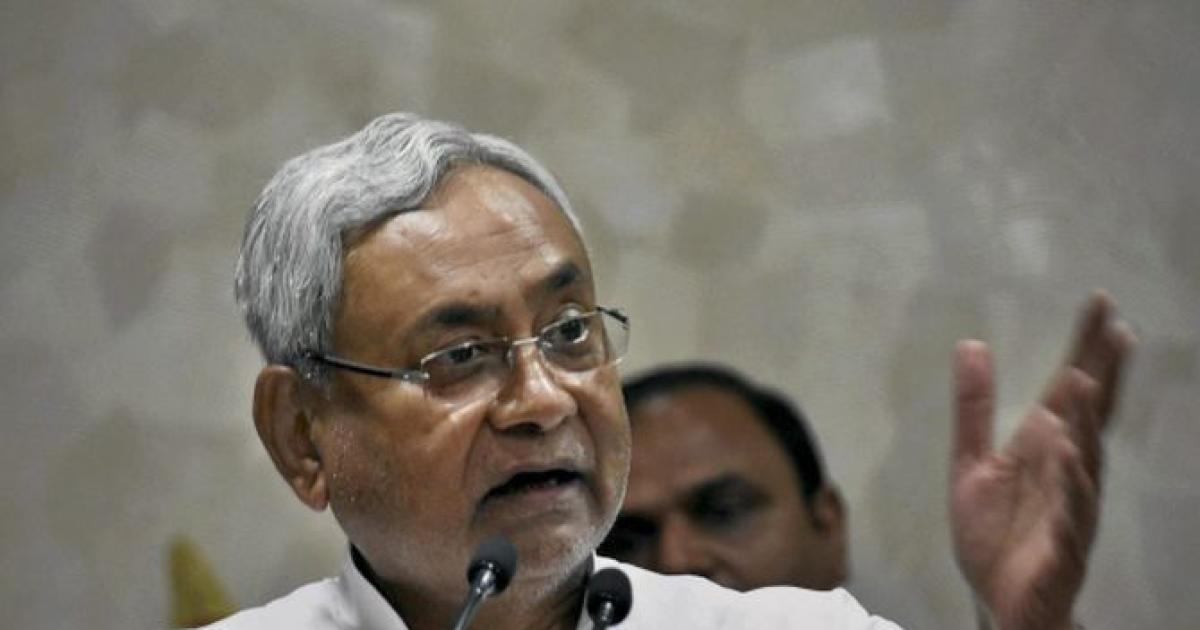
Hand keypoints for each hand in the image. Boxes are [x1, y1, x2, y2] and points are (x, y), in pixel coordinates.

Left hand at [950, 293, 1134, 629]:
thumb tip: (970, 343)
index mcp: (1046, 450)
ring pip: (1085, 466)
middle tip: (1115, 329)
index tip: (1101, 302)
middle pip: (1090, 419)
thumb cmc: (995, 534)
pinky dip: (1071, 492)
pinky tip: (1069, 461)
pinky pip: (1071, 521)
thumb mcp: (973, 463)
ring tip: (1083, 385)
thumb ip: (974, 408)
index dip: (1086, 348)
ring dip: (1086, 427)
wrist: (996, 601)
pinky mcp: (1062, 552)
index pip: (1072, 391)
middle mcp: (1068, 474)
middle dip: (1102, 375)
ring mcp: (1070, 513)